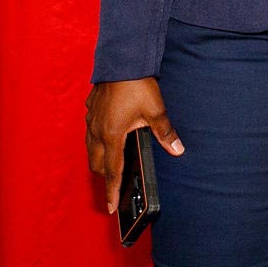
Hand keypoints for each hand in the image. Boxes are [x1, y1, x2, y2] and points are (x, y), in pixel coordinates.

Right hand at [86, 78, 184, 212]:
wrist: (122, 60)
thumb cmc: (137, 85)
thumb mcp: (155, 110)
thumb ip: (165, 133)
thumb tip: (178, 150)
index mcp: (111, 136)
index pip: (111, 171)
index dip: (112, 191)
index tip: (112, 207)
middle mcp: (97, 131)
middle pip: (97, 163)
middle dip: (105, 176)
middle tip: (115, 184)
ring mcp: (91, 120)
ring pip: (90, 149)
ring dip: (99, 159)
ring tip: (110, 165)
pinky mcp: (90, 110)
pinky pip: (90, 132)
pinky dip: (96, 141)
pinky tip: (107, 136)